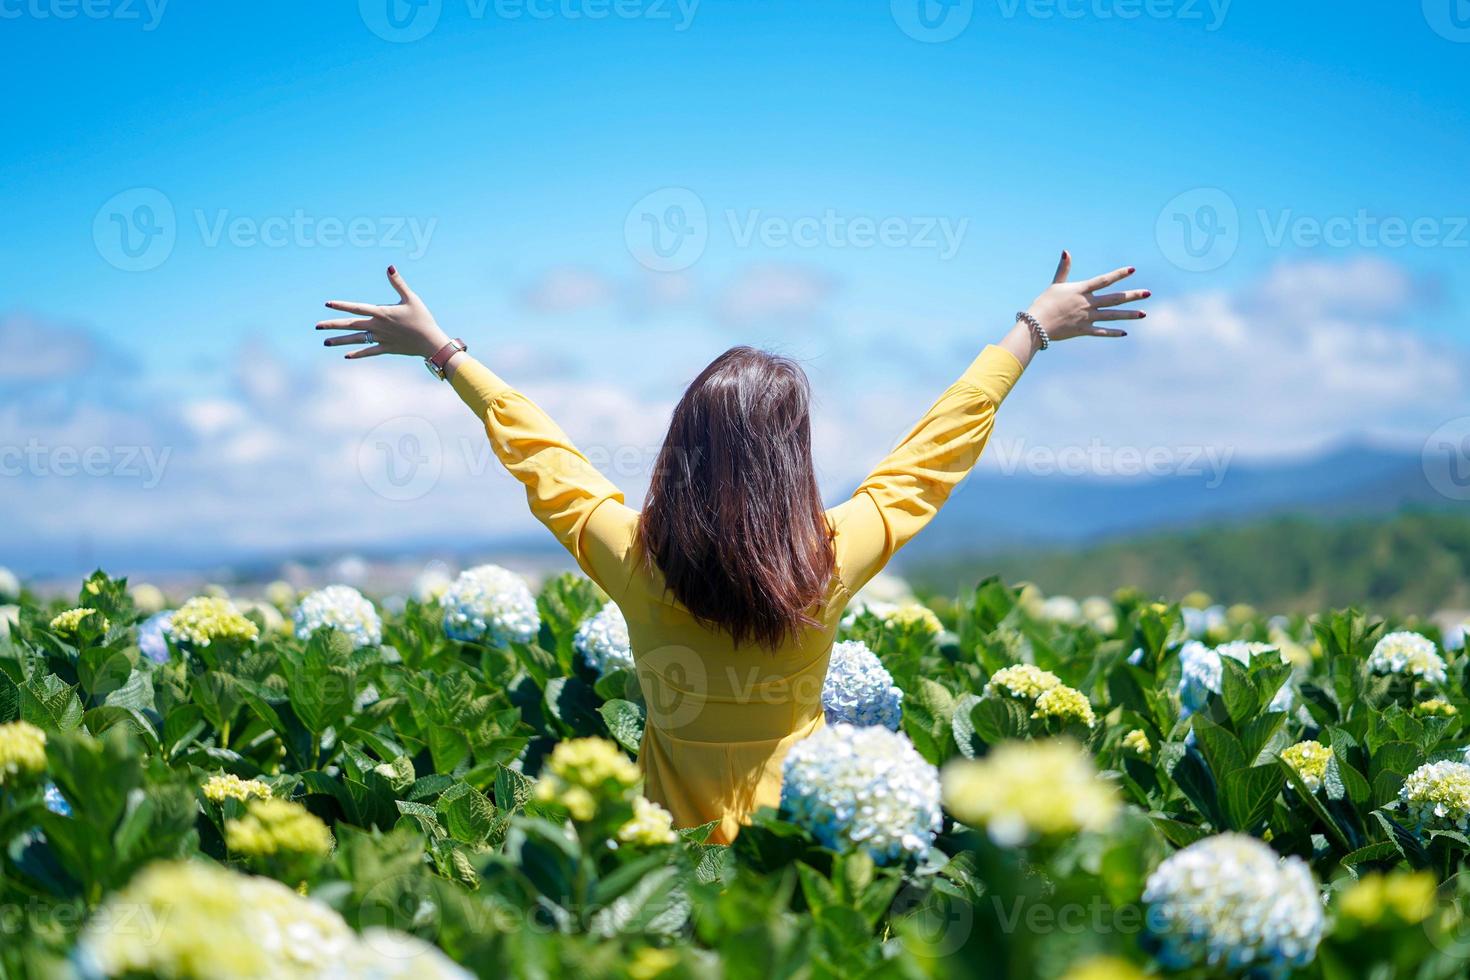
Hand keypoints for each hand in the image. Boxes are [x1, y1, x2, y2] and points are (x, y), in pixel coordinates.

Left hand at [318, 266, 450, 359]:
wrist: (430, 342)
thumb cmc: (422, 318)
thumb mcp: (411, 298)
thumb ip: (398, 283)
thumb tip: (389, 267)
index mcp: (381, 313)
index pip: (357, 307)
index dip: (341, 305)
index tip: (327, 303)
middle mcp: (378, 326)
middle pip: (350, 325)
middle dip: (333, 325)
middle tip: (317, 326)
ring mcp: (381, 339)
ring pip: (356, 340)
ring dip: (340, 341)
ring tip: (325, 342)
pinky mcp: (386, 349)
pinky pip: (369, 351)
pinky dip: (358, 353)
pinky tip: (346, 355)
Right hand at [1025, 251, 1149, 341]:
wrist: (1036, 324)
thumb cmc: (1044, 303)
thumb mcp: (1055, 285)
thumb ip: (1063, 269)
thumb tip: (1066, 251)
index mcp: (1081, 290)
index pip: (1104, 280)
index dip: (1118, 274)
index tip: (1132, 269)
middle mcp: (1087, 303)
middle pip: (1114, 298)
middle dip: (1132, 296)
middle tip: (1148, 293)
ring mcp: (1086, 318)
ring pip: (1112, 315)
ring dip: (1128, 314)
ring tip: (1143, 314)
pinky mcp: (1083, 330)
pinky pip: (1101, 332)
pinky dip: (1112, 332)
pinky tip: (1125, 332)